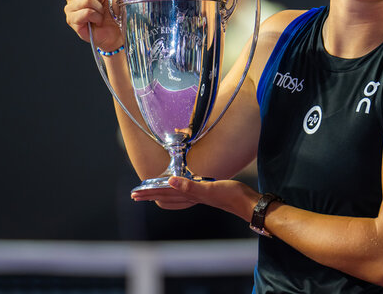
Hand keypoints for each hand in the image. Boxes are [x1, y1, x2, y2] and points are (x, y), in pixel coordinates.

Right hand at [65, 0, 123, 51]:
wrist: (117, 31)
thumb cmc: (114, 11)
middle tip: (103, 5)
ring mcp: (70, 7)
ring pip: (87, 0)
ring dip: (100, 9)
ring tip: (101, 14)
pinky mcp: (71, 20)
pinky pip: (86, 13)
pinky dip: (97, 17)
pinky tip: (97, 21)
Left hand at [131, 176, 257, 217]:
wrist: (247, 203)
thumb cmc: (230, 195)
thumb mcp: (209, 188)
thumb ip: (189, 186)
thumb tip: (170, 180)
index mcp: (190, 195)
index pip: (164, 192)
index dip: (149, 191)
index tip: (135, 193)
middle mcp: (192, 196)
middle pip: (165, 196)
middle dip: (150, 195)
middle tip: (135, 195)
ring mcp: (200, 196)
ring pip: (174, 196)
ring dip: (161, 194)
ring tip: (151, 195)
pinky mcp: (208, 193)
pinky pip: (186, 194)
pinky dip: (177, 192)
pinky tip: (180, 191)